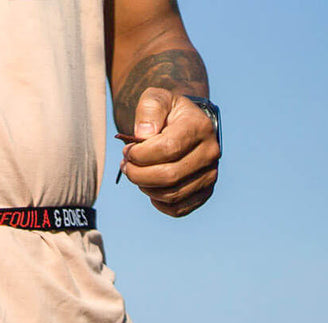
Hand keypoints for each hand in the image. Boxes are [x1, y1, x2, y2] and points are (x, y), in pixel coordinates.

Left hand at [119, 88, 219, 216]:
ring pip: (171, 195)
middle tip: (126, 165)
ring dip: (145, 188)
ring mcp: (210, 174)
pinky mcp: (205, 192)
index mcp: (200, 127)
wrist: (184, 126)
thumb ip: (149, 108)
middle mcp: (210, 152)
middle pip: (168, 176)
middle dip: (137, 174)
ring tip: (136, 174)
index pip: (167, 149)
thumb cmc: (166, 113)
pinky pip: (178, 209)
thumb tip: (144, 135)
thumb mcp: (156, 98)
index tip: (128, 151)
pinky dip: (158, 202)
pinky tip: (151, 187)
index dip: (139, 155)